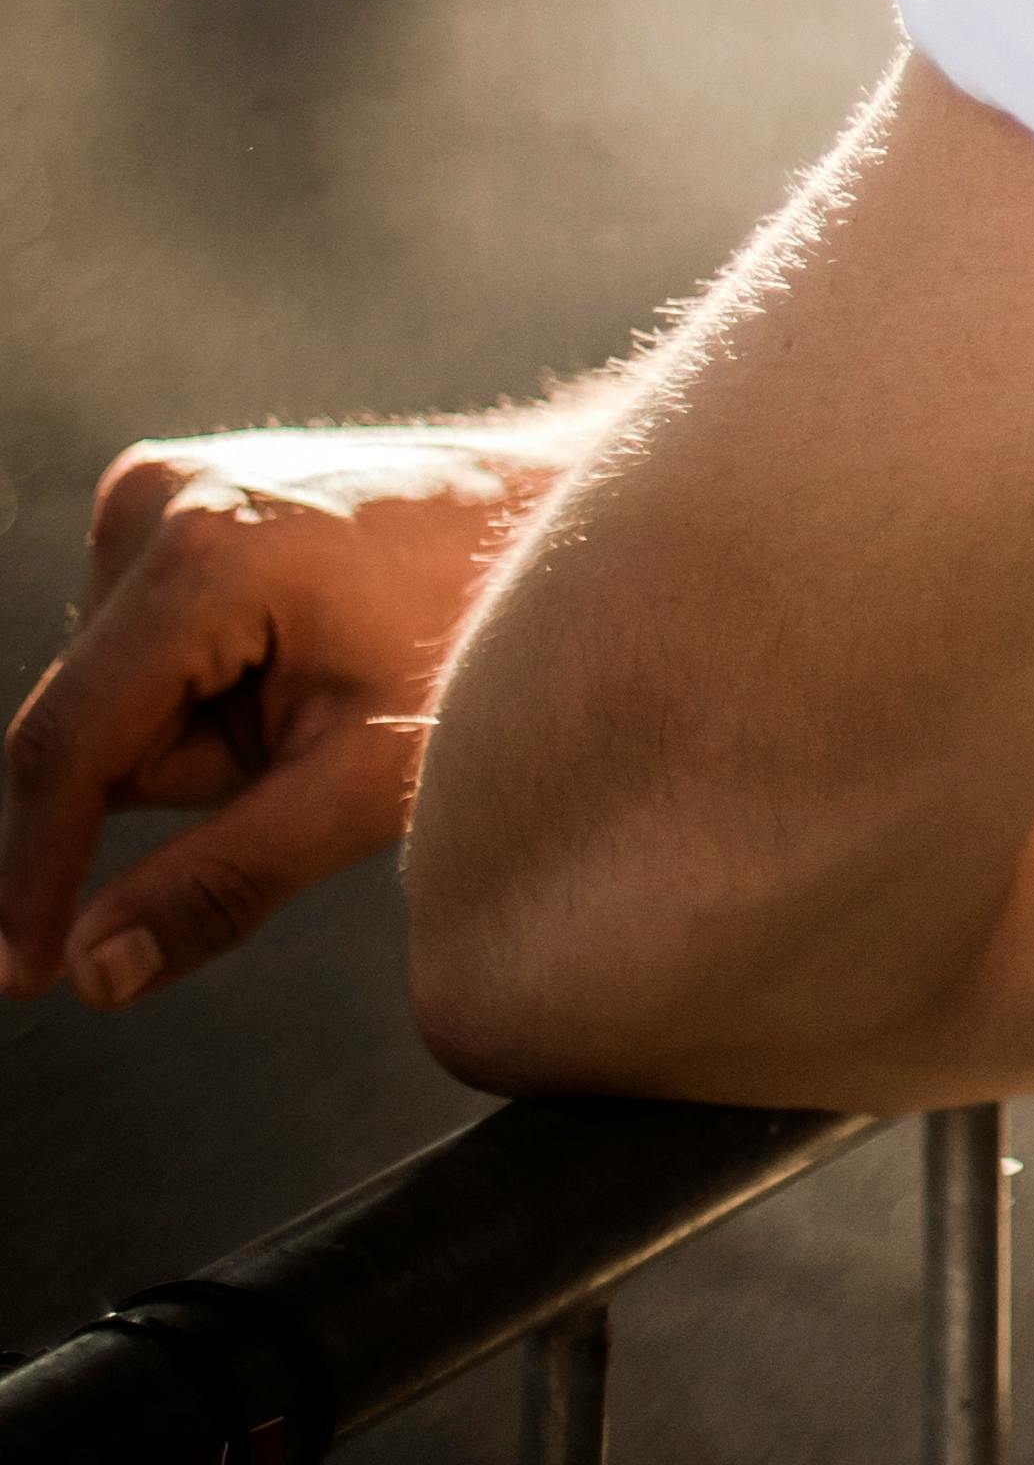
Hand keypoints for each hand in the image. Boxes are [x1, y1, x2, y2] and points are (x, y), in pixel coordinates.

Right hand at [1, 419, 577, 1013]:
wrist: (550, 523)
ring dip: (198, 732)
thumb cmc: (471, 647)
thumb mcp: (360, 785)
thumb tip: (89, 974)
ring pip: (116, 693)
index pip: (63, 749)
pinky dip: (204, 683)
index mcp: (200, 556)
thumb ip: (221, 883)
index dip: (30, 878)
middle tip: (311, 743)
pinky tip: (302, 651)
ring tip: (322, 688)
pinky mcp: (180, 491)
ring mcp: (167, 484)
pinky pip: (143, 644)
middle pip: (92, 725)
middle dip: (181, 775)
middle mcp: (160, 497)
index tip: (21, 980)